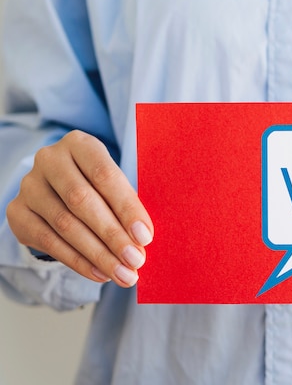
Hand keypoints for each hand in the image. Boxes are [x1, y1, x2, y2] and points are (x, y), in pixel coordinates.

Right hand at [6, 130, 152, 287]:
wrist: (60, 187)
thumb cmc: (100, 185)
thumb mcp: (116, 184)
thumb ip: (127, 204)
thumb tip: (141, 239)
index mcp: (80, 144)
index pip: (104, 175)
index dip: (126, 208)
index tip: (145, 237)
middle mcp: (49, 160)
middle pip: (82, 201)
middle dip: (113, 235)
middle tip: (135, 261)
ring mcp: (29, 185)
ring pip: (65, 225)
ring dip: (98, 254)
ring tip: (123, 274)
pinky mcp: (17, 212)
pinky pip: (49, 242)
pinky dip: (78, 261)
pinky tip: (100, 273)